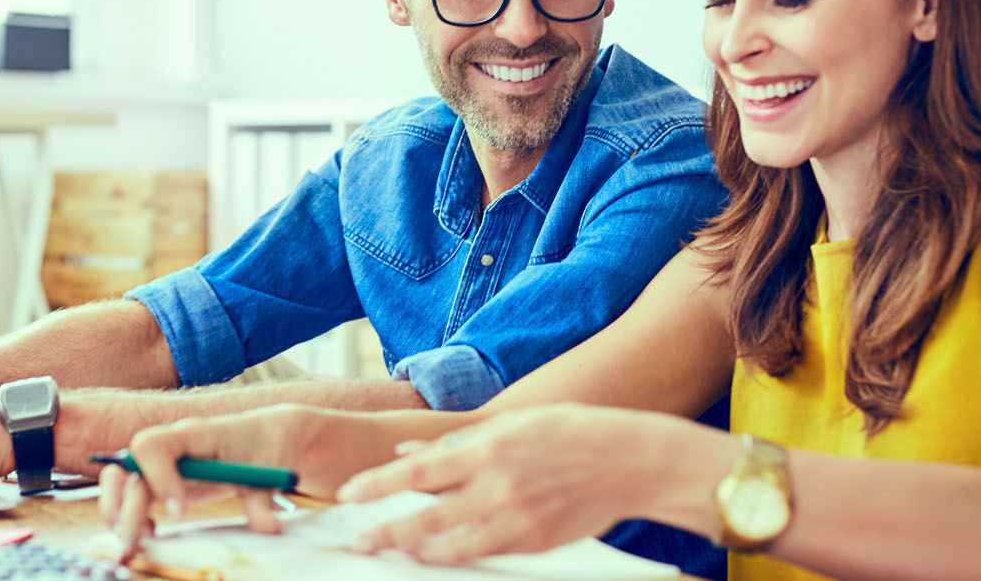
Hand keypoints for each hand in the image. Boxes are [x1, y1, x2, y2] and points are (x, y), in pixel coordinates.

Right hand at [97, 404, 377, 562]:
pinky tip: (149, 534)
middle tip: (134, 540)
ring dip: (118, 513)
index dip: (158, 477)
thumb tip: (270, 527)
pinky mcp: (164, 480)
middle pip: (128, 468)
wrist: (267, 438)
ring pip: (123, 482)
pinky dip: (132, 516)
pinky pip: (134, 495)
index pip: (153, 445)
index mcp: (194, 434)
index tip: (179, 511)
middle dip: (124, 506)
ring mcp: (164, 463)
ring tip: (132, 544)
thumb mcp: (268, 473)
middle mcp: (171, 447)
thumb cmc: (264, 448)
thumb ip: (262, 500)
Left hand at [335, 405, 683, 565]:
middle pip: (426, 517)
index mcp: (490, 448)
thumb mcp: (514, 423)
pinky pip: (485, 555)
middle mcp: (499, 486)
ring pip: (452, 547)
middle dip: (386, 533)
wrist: (632, 462)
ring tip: (395, 552)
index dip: (377, 485)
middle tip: (358, 542)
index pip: (417, 471)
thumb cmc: (572, 433)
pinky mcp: (535, 542)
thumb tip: (408, 453)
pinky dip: (457, 556)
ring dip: (418, 551)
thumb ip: (458, 441)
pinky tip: (437, 555)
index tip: (348, 494)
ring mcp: (518, 519)